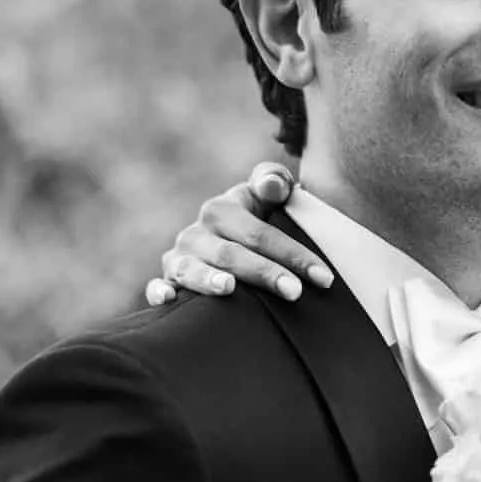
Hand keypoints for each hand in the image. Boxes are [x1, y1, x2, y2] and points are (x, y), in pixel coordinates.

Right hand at [145, 161, 332, 306]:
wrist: (225, 241)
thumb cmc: (255, 222)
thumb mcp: (264, 198)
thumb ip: (273, 182)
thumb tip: (274, 186)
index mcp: (222, 210)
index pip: (261, 233)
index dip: (293, 254)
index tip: (323, 277)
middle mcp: (197, 233)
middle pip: (231, 254)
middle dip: (263, 272)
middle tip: (294, 292)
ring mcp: (180, 258)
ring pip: (192, 270)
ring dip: (209, 279)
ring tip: (229, 288)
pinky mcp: (167, 281)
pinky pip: (157, 286)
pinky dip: (159, 292)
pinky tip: (168, 299)